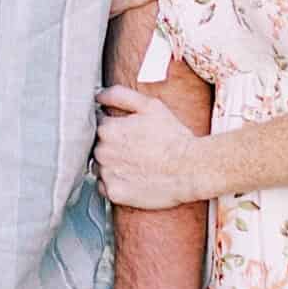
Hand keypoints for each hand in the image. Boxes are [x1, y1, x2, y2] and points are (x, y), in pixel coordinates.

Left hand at [94, 86, 209, 209]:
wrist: (190, 168)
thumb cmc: (173, 137)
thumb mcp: (150, 106)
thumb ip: (120, 95)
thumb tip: (98, 96)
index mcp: (108, 129)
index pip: (98, 124)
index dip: (114, 127)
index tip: (128, 133)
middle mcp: (102, 151)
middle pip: (97, 146)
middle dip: (111, 146)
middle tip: (134, 149)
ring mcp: (107, 173)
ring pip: (99, 166)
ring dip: (111, 164)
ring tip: (134, 164)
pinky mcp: (114, 193)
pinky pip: (103, 186)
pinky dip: (113, 182)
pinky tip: (131, 178)